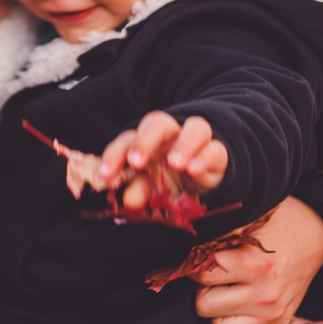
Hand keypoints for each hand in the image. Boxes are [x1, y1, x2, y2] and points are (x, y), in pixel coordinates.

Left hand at [100, 111, 227, 204]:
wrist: (205, 173)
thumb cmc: (169, 176)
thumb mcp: (152, 185)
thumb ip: (139, 189)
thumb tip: (127, 201)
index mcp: (147, 140)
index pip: (127, 139)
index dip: (114, 155)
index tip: (104, 176)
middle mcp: (170, 134)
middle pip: (157, 122)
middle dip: (145, 140)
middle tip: (135, 161)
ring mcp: (196, 141)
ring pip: (194, 127)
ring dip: (183, 144)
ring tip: (174, 163)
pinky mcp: (218, 153)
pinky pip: (215, 148)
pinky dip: (205, 156)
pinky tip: (194, 169)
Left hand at [196, 194, 322, 323]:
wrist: (316, 235)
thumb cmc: (276, 222)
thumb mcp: (249, 218)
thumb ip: (218, 233)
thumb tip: (184, 243)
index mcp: (256, 265)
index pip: (202, 276)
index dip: (193, 265)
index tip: (196, 259)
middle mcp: (266, 295)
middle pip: (204, 307)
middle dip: (201, 291)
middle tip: (210, 277)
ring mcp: (274, 315)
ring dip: (215, 312)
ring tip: (222, 292)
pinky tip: (237, 305)